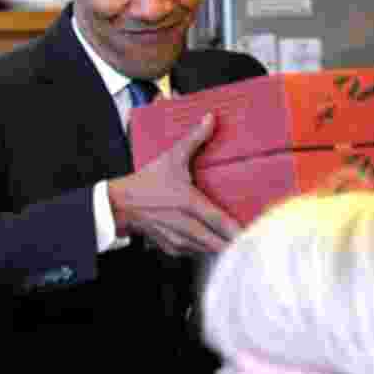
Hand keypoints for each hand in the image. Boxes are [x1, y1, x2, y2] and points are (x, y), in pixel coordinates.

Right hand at [109, 113, 239, 255]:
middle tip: (251, 239)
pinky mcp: (172, 248)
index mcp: (187, 202)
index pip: (218, 221)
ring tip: (236, 241)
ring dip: (221, 246)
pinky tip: (212, 240)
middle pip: (216, 243)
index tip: (253, 232)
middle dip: (234, 244)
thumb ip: (194, 139)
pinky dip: (205, 249)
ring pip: (207, 251)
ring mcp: (177, 239)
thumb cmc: (147, 182)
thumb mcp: (172, 158)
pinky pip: (195, 254)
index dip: (236, 230)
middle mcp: (183, 224)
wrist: (121, 204)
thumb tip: (211, 119)